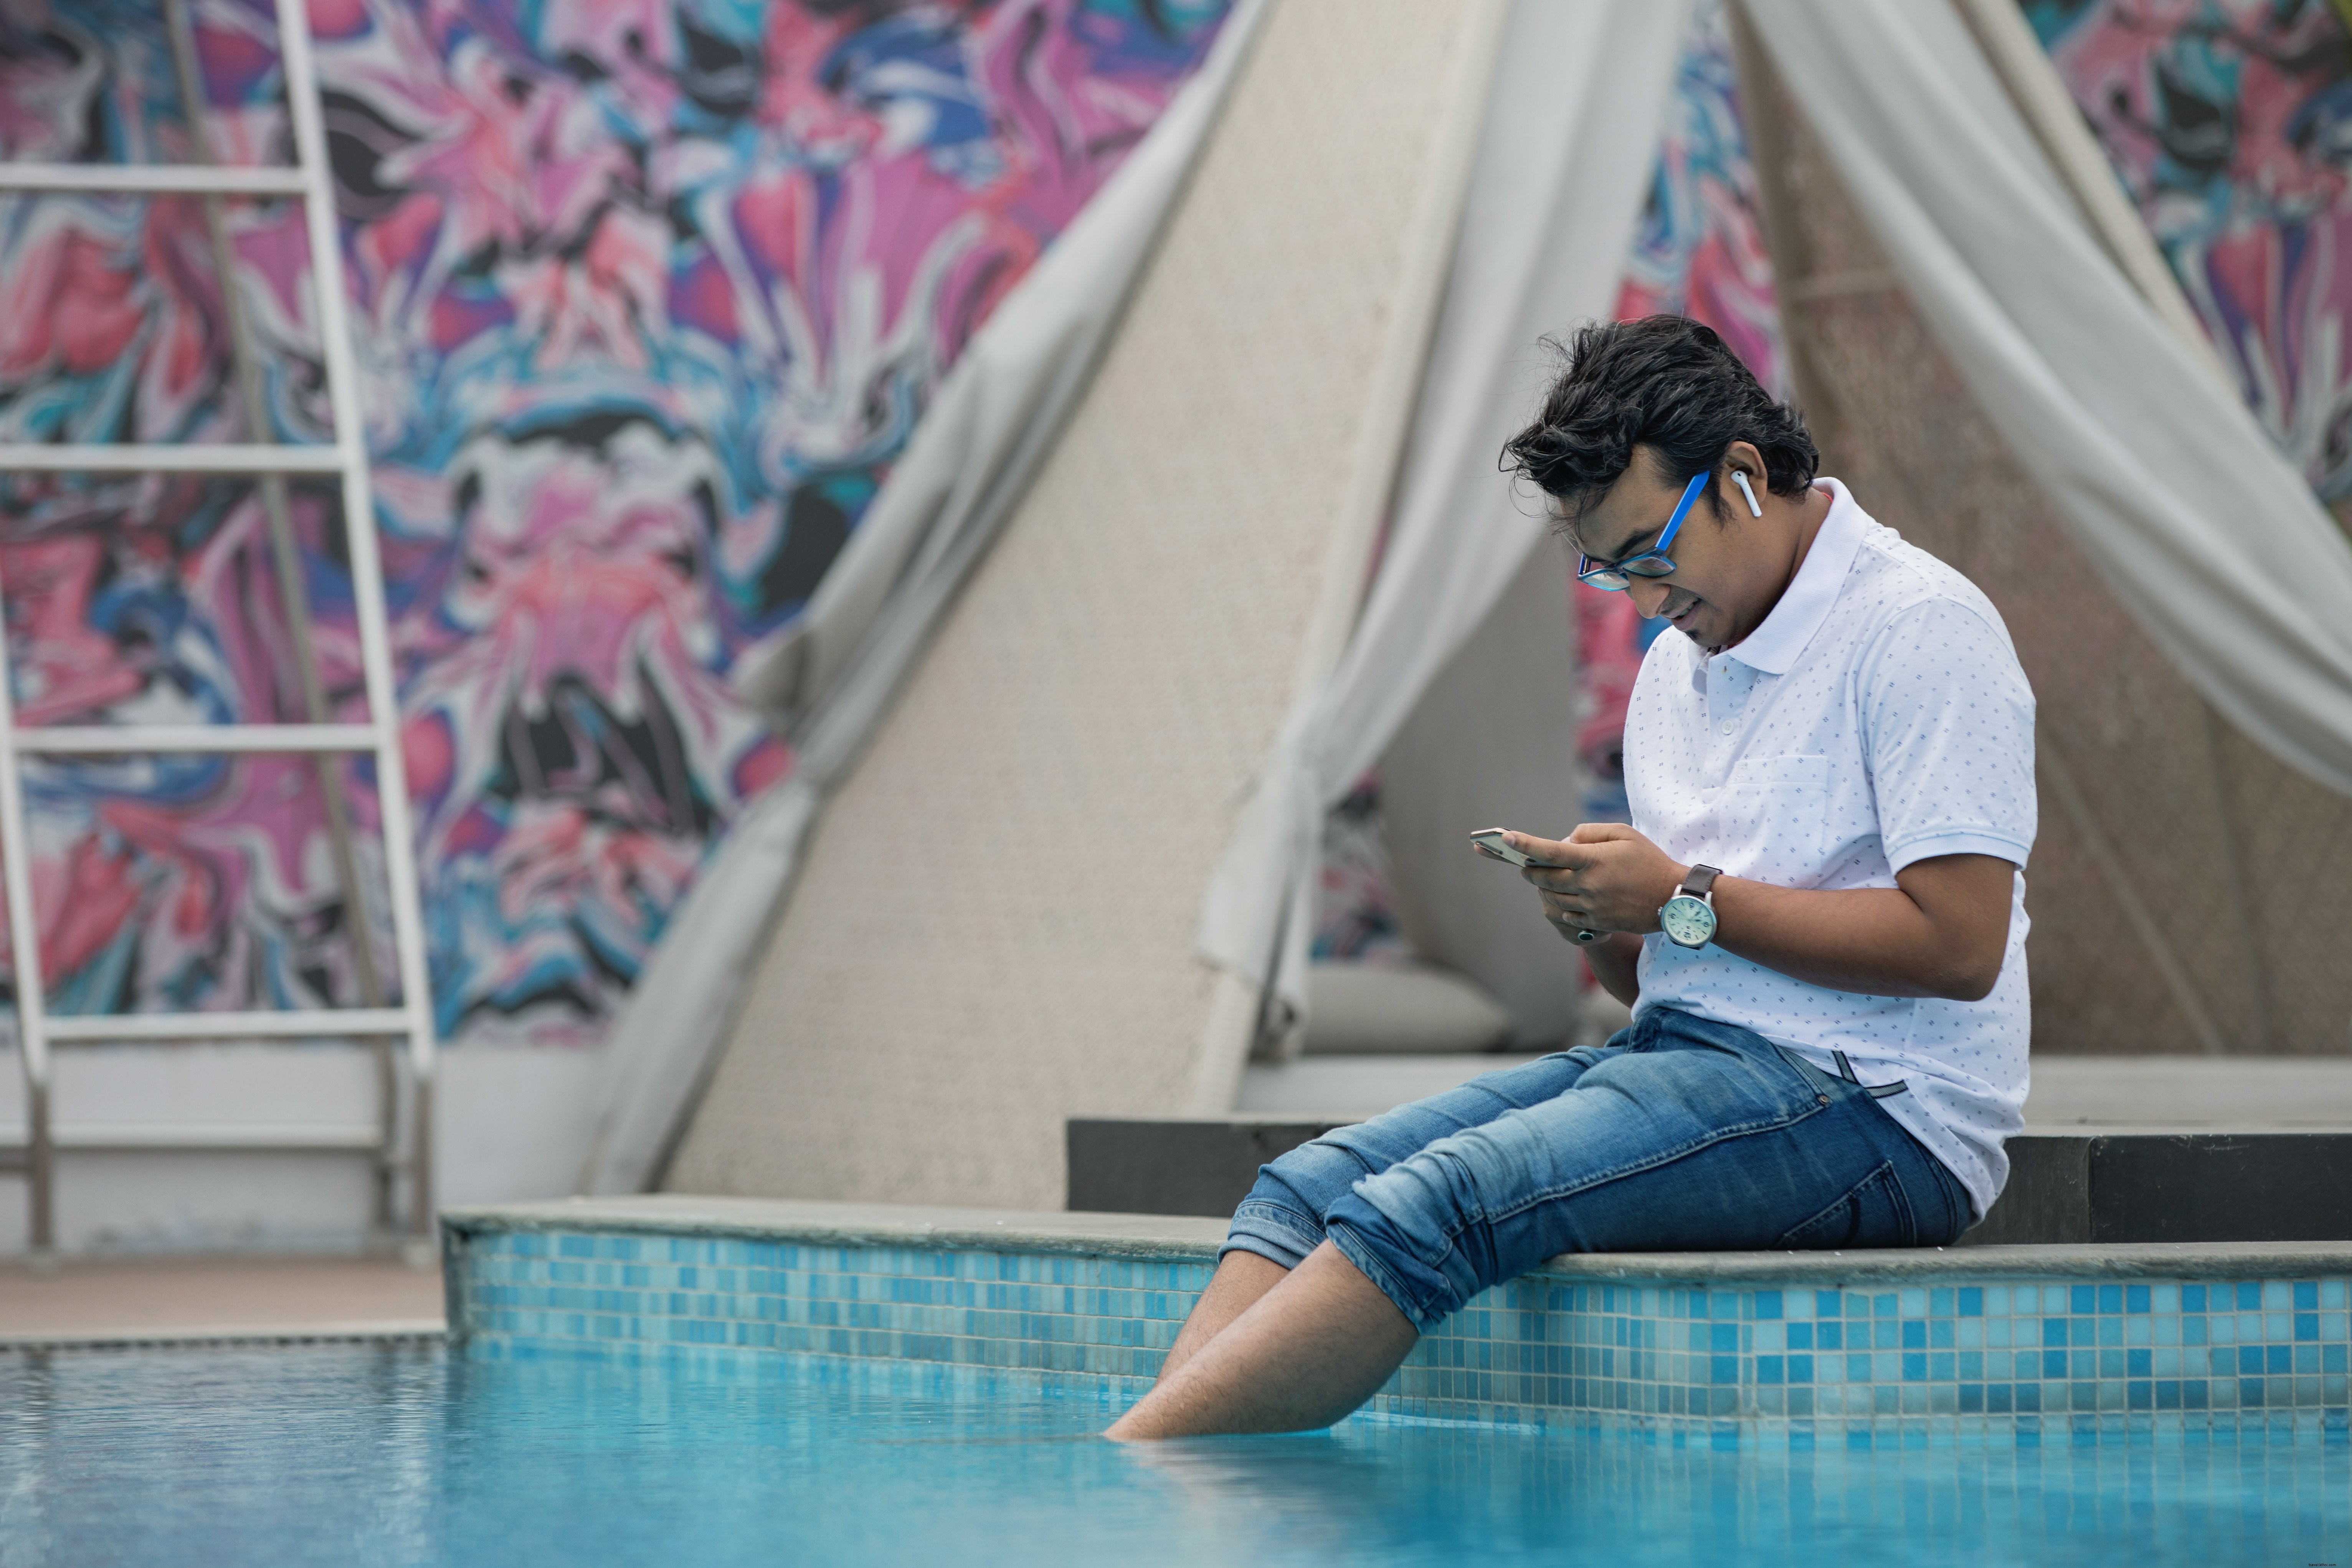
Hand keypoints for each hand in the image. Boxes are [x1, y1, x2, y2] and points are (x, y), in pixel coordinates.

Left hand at [1480, 824, 1686, 942]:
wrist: (1674, 898)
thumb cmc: (1649, 861)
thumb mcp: (1624, 834)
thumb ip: (1591, 832)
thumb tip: (1566, 840)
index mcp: (1592, 860)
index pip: (1550, 851)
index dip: (1525, 844)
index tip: (1505, 837)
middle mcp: (1588, 885)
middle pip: (1543, 878)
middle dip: (1529, 869)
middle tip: (1524, 862)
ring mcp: (1591, 906)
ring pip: (1551, 897)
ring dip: (1542, 887)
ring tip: (1543, 878)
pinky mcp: (1596, 922)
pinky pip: (1567, 914)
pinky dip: (1560, 904)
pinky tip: (1566, 896)